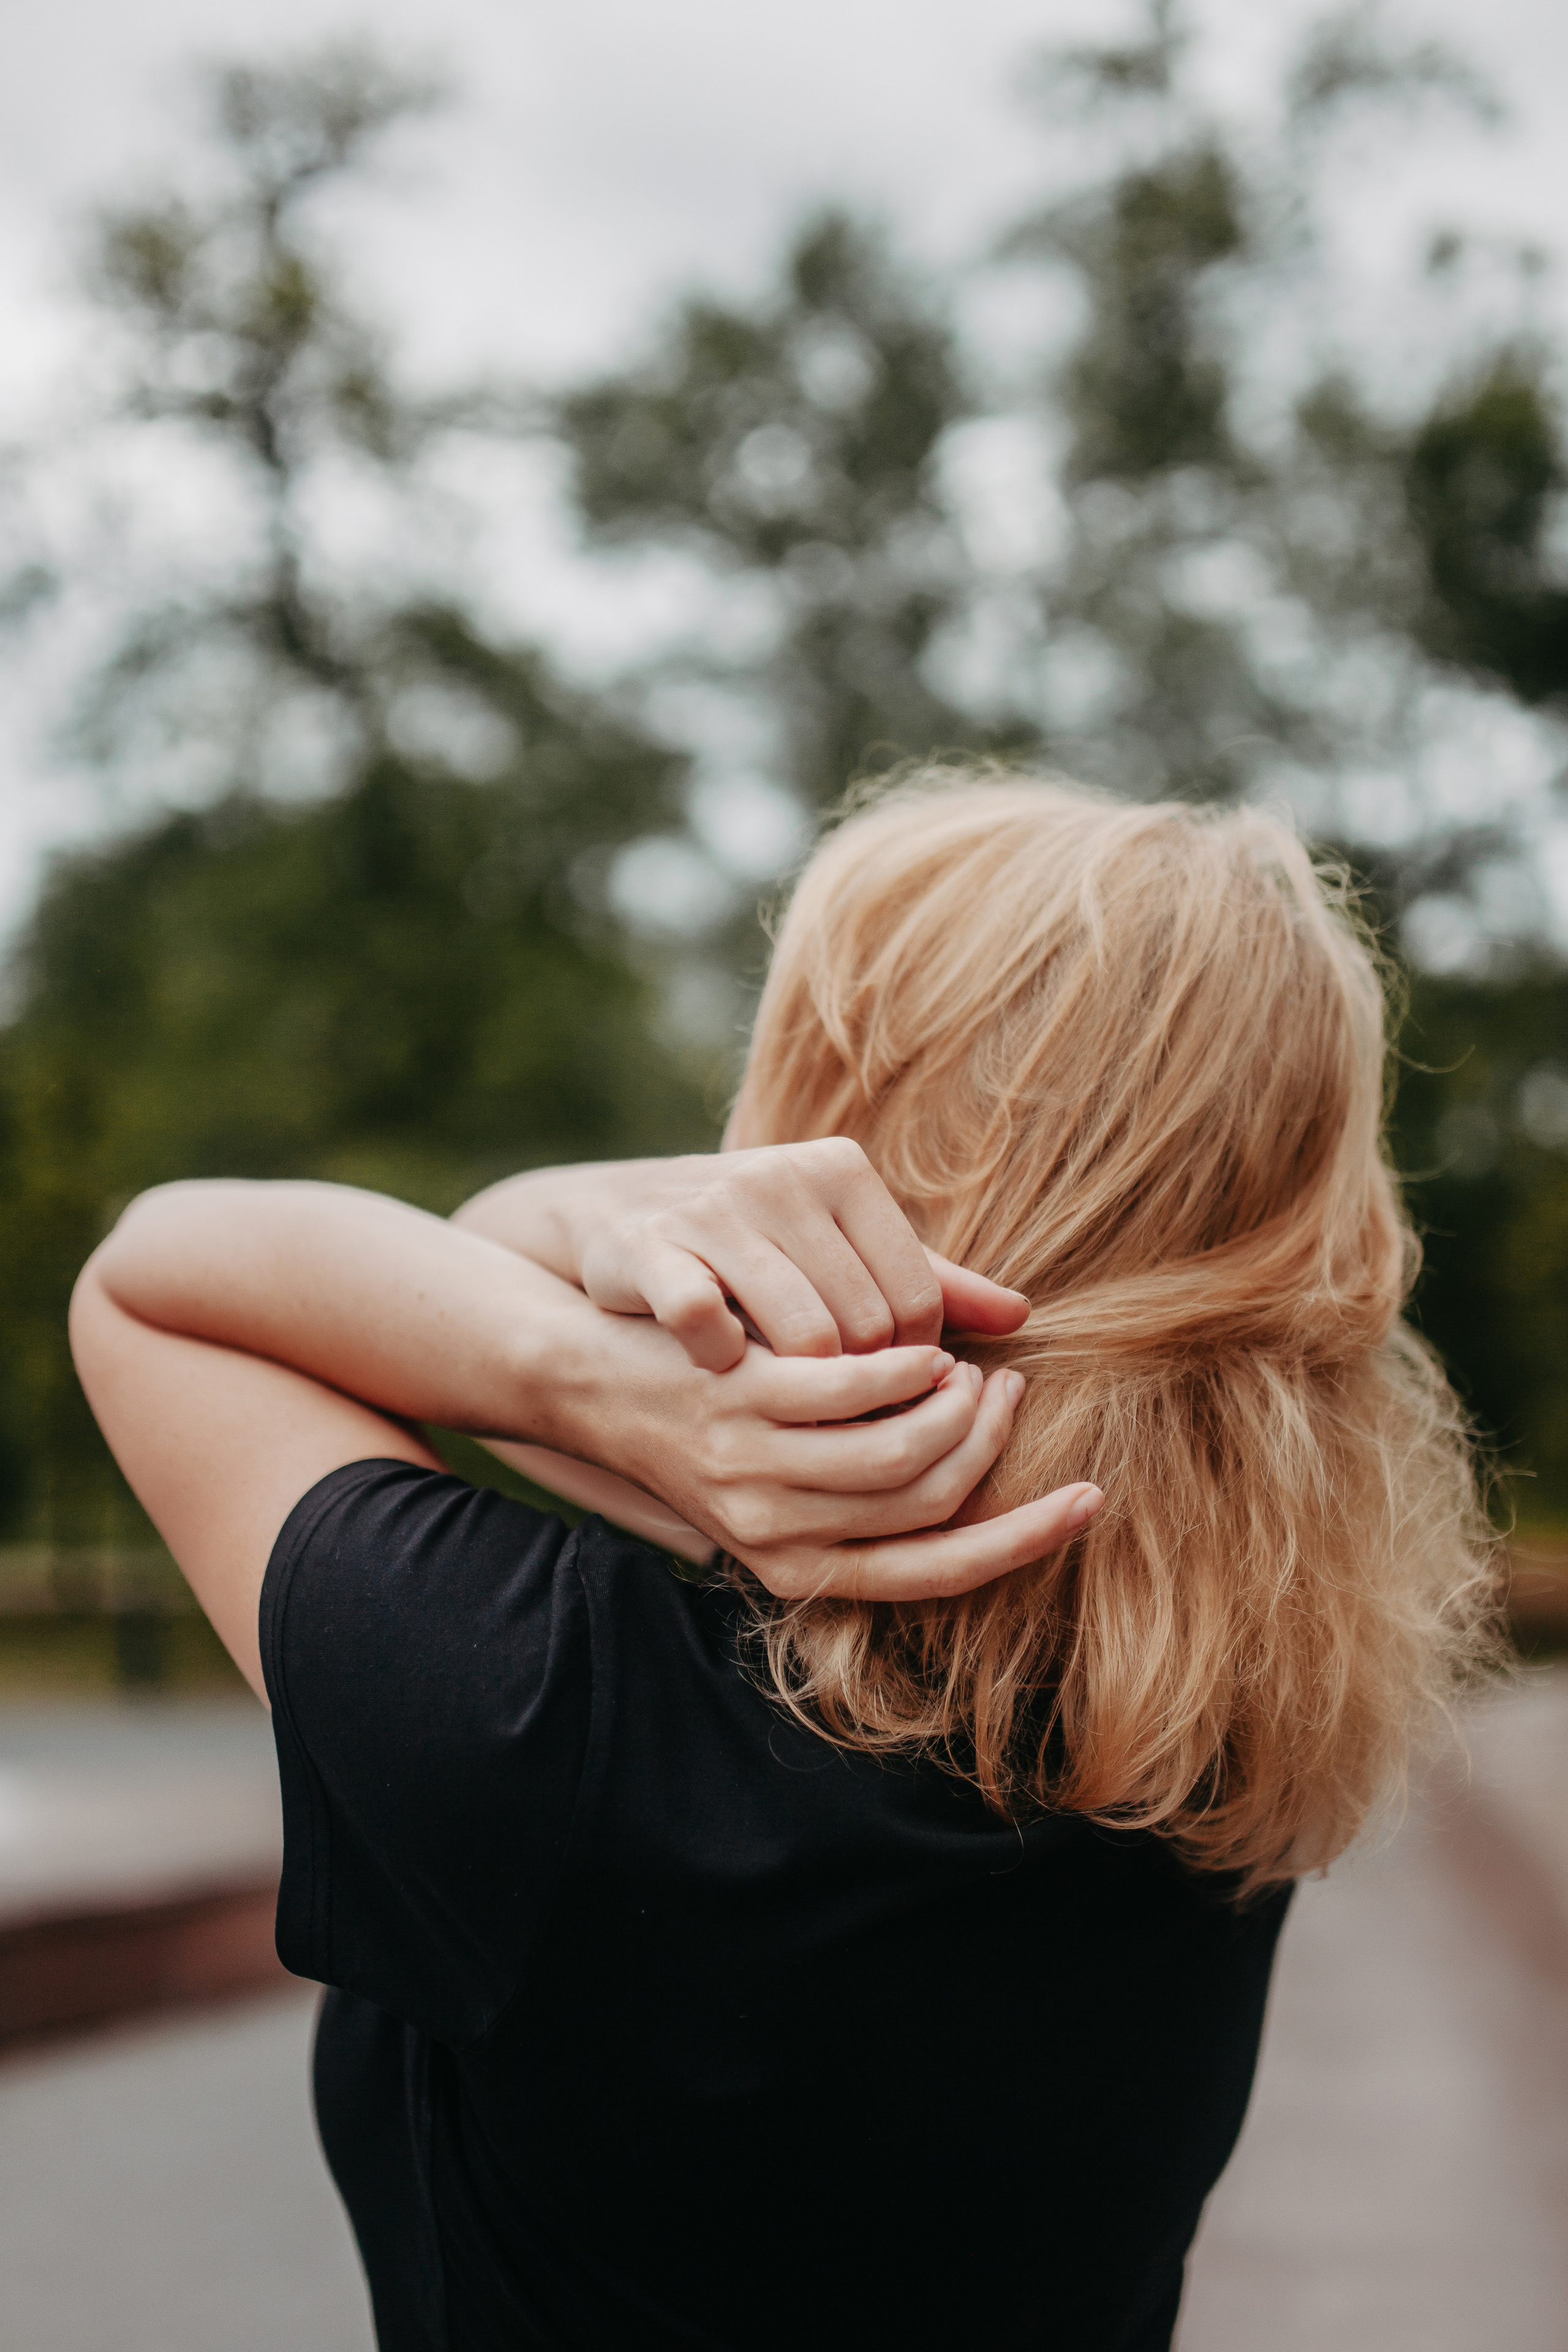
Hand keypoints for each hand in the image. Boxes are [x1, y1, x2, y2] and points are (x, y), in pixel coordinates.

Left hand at [567, 1315, 1101, 1600]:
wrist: (584, 1376)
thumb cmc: (698, 1422)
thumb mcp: (771, 1477)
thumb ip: (856, 1489)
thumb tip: (964, 1492)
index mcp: (799, 1565)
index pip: (938, 1571)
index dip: (1023, 1538)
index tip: (1087, 1500)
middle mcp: (777, 1533)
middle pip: (930, 1502)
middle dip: (990, 1445)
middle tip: (1007, 1389)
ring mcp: (756, 1470)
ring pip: (901, 1450)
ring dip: (955, 1404)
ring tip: (965, 1364)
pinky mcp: (740, 1402)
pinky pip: (854, 1390)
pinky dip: (904, 1365)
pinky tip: (919, 1342)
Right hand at [571, 1139, 1030, 1370]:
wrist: (616, 1217)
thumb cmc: (753, 1244)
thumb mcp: (839, 1246)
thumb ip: (928, 1277)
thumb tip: (1019, 1315)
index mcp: (842, 1172)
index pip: (917, 1297)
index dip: (914, 1366)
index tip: (891, 1393)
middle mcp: (784, 1177)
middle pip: (867, 1325)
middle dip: (864, 1388)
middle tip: (843, 1415)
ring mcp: (714, 1209)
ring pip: (802, 1333)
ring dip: (802, 1388)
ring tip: (794, 1405)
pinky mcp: (653, 1246)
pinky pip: (707, 1321)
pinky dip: (721, 1359)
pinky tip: (723, 1369)